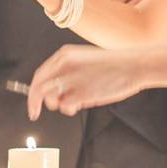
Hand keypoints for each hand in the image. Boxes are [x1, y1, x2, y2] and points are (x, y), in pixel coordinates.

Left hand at [26, 45, 142, 120]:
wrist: (134, 65)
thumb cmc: (114, 64)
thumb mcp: (84, 59)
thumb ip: (67, 70)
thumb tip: (53, 88)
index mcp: (65, 54)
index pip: (39, 75)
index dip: (32, 91)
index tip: (33, 101)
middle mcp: (64, 66)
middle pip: (38, 88)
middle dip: (34, 103)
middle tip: (35, 113)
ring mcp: (72, 79)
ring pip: (51, 99)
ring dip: (58, 105)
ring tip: (74, 102)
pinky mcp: (81, 93)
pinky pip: (66, 106)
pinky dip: (70, 108)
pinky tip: (82, 103)